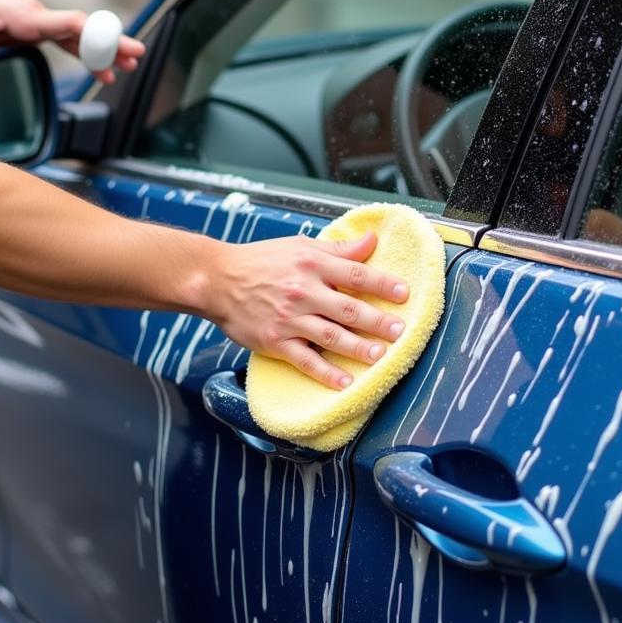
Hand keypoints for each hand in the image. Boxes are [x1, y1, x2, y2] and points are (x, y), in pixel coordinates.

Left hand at [0, 0, 144, 82]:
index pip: (68, 22)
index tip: (113, 41)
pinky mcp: (41, 34)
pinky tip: (105, 72)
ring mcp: (44, 26)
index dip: (92, 32)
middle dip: (111, 42)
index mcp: (28, 16)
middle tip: (137, 54)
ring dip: (106, 51)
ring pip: (82, 38)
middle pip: (84, 30)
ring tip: (129, 66)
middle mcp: (41, 19)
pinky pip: (72, 45)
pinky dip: (90, 57)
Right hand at [206, 231, 408, 389]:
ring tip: (381, 356)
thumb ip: (338, 249)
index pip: (355, 274)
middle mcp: (302, 291)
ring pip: (330, 336)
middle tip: (401, 332)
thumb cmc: (261, 261)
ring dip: (358, 348)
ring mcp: (288, 319)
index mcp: (312, 264)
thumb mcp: (300, 246)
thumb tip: (373, 240)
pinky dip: (325, 372)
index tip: (404, 294)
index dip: (382, 285)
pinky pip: (304, 360)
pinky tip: (344, 382)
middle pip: (348, 309)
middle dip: (378, 322)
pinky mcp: (274, 341)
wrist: (217, 279)